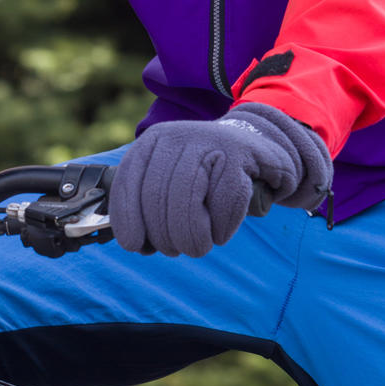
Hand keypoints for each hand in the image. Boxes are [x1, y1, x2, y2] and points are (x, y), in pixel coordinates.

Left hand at [109, 105, 331, 256]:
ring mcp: (210, 141)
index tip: (133, 245)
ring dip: (191, 236)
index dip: (127, 218)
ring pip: (186, 201)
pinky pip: (223, 202)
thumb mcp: (172, 176)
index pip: (128, 181)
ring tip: (198, 247)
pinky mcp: (239, 154)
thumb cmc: (207, 174)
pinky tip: (222, 233)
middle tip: (176, 249)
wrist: (257, 146)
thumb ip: (149, 201)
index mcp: (153, 140)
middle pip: (157, 197)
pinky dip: (222, 227)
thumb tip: (133, 243)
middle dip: (164, 235)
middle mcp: (178, 136)